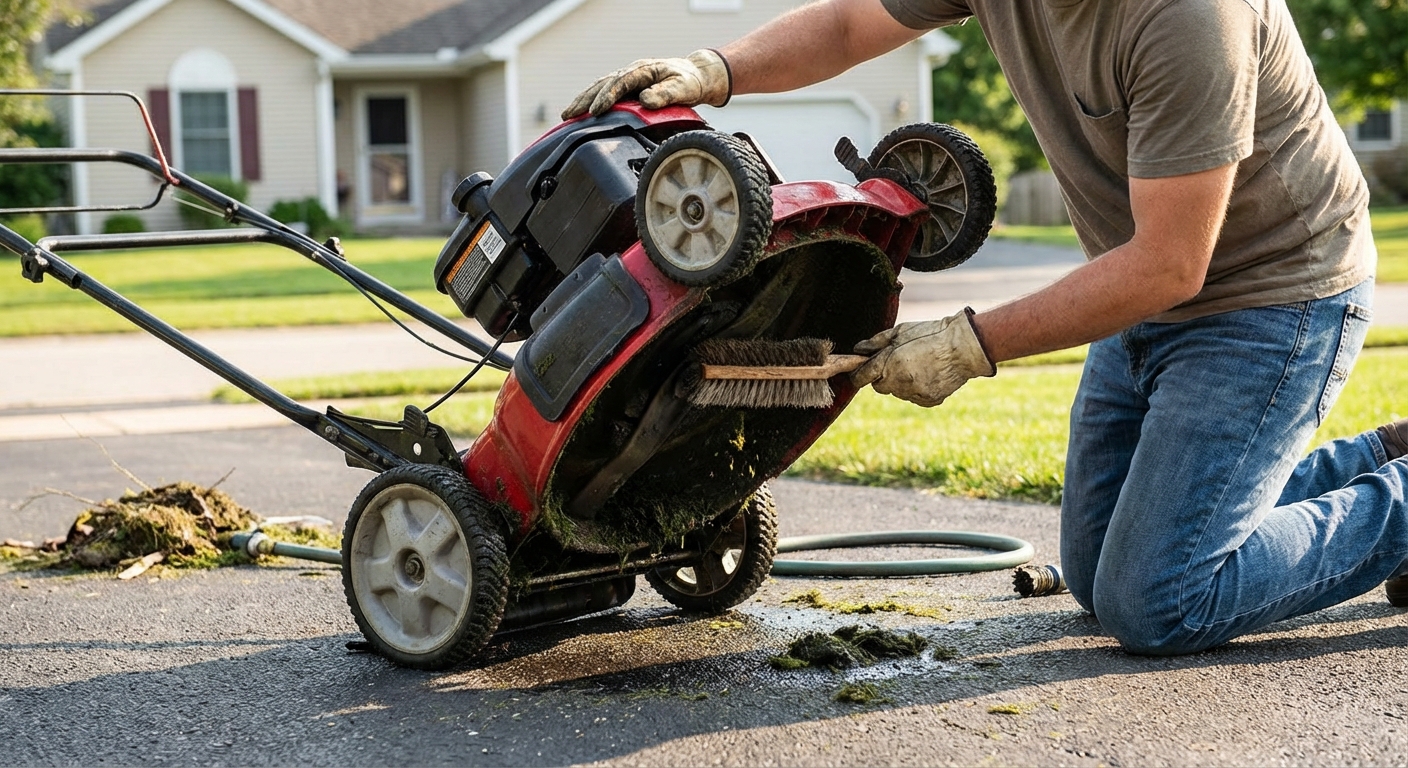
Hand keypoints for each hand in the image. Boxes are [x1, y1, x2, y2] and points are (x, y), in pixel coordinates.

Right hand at [561, 49, 730, 119]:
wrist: (695, 76)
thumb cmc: (689, 82)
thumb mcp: (683, 88)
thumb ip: (665, 94)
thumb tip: (645, 101)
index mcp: (644, 70)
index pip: (621, 82)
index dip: (608, 96)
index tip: (597, 110)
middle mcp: (632, 72)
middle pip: (603, 83)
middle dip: (586, 99)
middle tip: (570, 114)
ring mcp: (628, 78)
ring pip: (600, 86)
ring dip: (583, 100)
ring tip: (567, 115)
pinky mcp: (627, 87)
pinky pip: (604, 91)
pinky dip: (590, 100)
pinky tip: (580, 111)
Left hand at [850, 309, 995, 406]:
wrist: (963, 348)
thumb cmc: (931, 334)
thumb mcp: (900, 331)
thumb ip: (876, 343)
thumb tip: (858, 350)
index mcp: (890, 364)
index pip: (861, 378)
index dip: (859, 373)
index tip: (860, 370)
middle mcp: (899, 383)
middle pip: (879, 386)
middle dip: (883, 376)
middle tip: (897, 361)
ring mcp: (915, 394)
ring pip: (898, 392)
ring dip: (901, 382)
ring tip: (918, 364)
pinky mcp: (929, 401)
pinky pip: (914, 397)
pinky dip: (917, 388)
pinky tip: (929, 373)